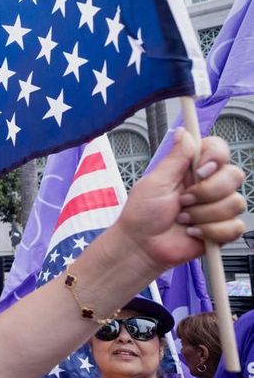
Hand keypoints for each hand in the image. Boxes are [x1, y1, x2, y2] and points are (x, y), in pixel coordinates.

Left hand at [116, 130, 244, 271]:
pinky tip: (192, 232)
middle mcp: (209, 185)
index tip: (200, 171)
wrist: (142, 246)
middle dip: (206, 192)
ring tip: (182, 219)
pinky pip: (234, 227)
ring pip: (234, 203)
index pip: (220, 150)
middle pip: (234, 176)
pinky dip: (210, 232)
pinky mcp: (221, 229)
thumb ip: (175, 158)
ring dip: (203, 215)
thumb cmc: (142, 214)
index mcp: (192, 170)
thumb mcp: (155, 182)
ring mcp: (217, 207)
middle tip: (182, 201)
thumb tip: (184, 131)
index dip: (215, 158)